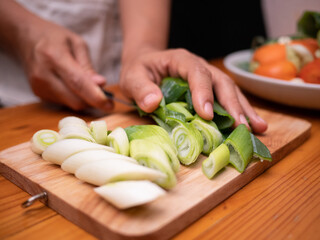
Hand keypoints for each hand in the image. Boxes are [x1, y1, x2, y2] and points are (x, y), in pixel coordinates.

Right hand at [16, 17, 112, 110]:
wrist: (26, 38)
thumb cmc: (55, 38)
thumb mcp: (77, 43)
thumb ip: (88, 66)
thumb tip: (101, 84)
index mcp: (54, 56)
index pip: (77, 83)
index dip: (95, 96)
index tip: (109, 104)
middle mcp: (43, 75)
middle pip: (74, 99)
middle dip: (93, 101)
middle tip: (106, 97)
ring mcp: (39, 87)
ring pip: (70, 104)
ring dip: (84, 100)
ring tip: (88, 86)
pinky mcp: (38, 94)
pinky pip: (64, 103)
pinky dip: (74, 98)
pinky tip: (73, 86)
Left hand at [120, 48, 266, 132]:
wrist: (146, 64)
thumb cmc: (140, 70)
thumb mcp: (132, 77)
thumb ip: (140, 88)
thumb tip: (153, 102)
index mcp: (181, 60)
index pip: (196, 73)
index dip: (203, 92)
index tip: (207, 114)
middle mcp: (200, 67)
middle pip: (221, 82)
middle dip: (232, 105)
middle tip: (241, 126)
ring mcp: (208, 78)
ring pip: (230, 91)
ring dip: (244, 110)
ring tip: (258, 128)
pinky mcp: (211, 90)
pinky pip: (228, 99)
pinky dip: (240, 112)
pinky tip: (254, 126)